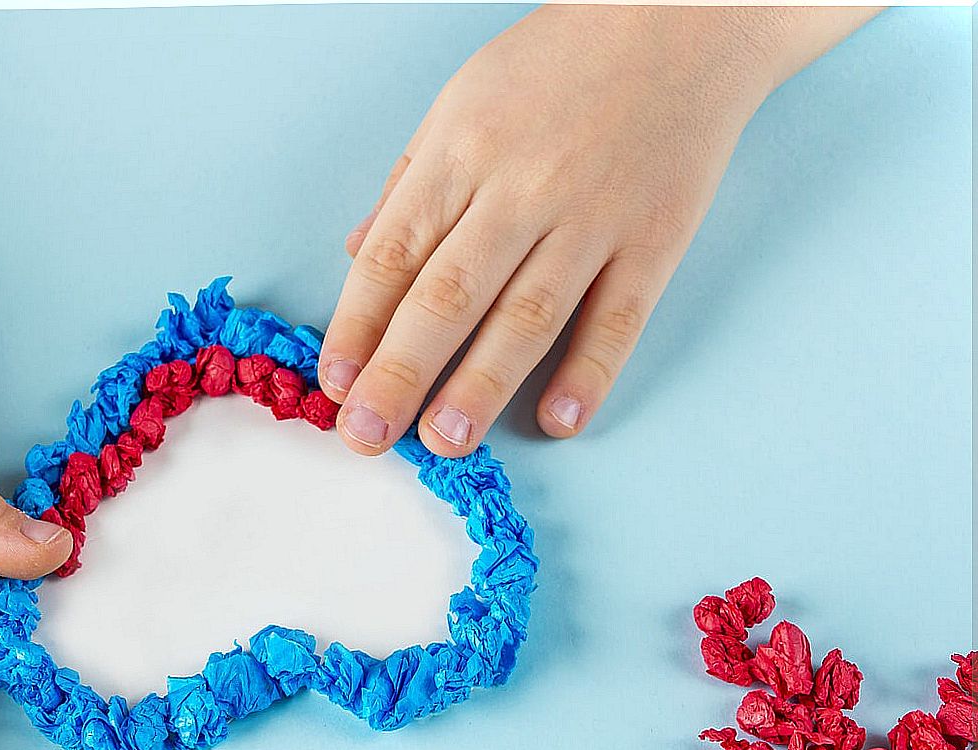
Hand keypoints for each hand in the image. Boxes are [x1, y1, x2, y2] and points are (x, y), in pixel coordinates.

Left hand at [319, 6, 871, 456]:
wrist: (680, 20)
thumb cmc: (554, 65)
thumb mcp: (458, 103)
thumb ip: (408, 187)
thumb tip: (357, 257)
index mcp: (459, 154)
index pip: (392, 257)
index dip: (357, 327)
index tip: (335, 384)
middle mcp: (520, 189)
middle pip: (447, 297)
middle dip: (400, 373)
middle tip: (368, 436)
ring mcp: (591, 217)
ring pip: (526, 315)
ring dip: (481, 385)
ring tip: (446, 441)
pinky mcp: (655, 239)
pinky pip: (619, 317)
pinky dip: (589, 372)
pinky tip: (558, 419)